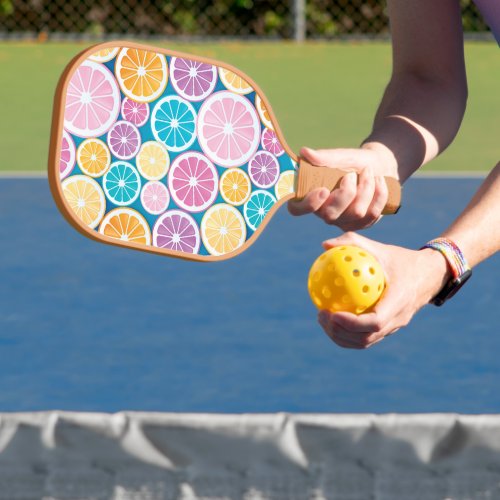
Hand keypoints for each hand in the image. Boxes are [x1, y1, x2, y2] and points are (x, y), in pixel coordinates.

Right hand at [288, 145, 397, 230]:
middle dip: (346, 192)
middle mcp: (324, 213)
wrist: (379, 166)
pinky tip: (379, 181)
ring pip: (356, 213)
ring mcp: (343, 221)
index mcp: (311, 196)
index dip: (308, 204)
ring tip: (368, 172)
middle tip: (352, 174)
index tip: (323, 190)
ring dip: (366, 188)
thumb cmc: (353, 161)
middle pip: (330, 215)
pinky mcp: (362, 224)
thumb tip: (304, 152)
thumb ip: (324, 157)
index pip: (297, 209)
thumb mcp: (340, 157)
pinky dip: (379, 193)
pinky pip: (372, 214)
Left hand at [316, 232, 450, 348]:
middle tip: (321, 315)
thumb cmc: (401, 259)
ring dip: (341, 336)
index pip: (375, 322)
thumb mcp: (380, 248)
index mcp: (399, 301)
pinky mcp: (389, 329)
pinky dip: (347, 334)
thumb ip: (353, 243)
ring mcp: (394, 327)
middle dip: (340, 332)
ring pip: (365, 342)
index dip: (352, 323)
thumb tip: (324, 245)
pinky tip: (331, 318)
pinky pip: (366, 337)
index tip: (332, 313)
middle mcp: (398, 319)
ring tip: (322, 319)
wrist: (429, 275)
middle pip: (366, 338)